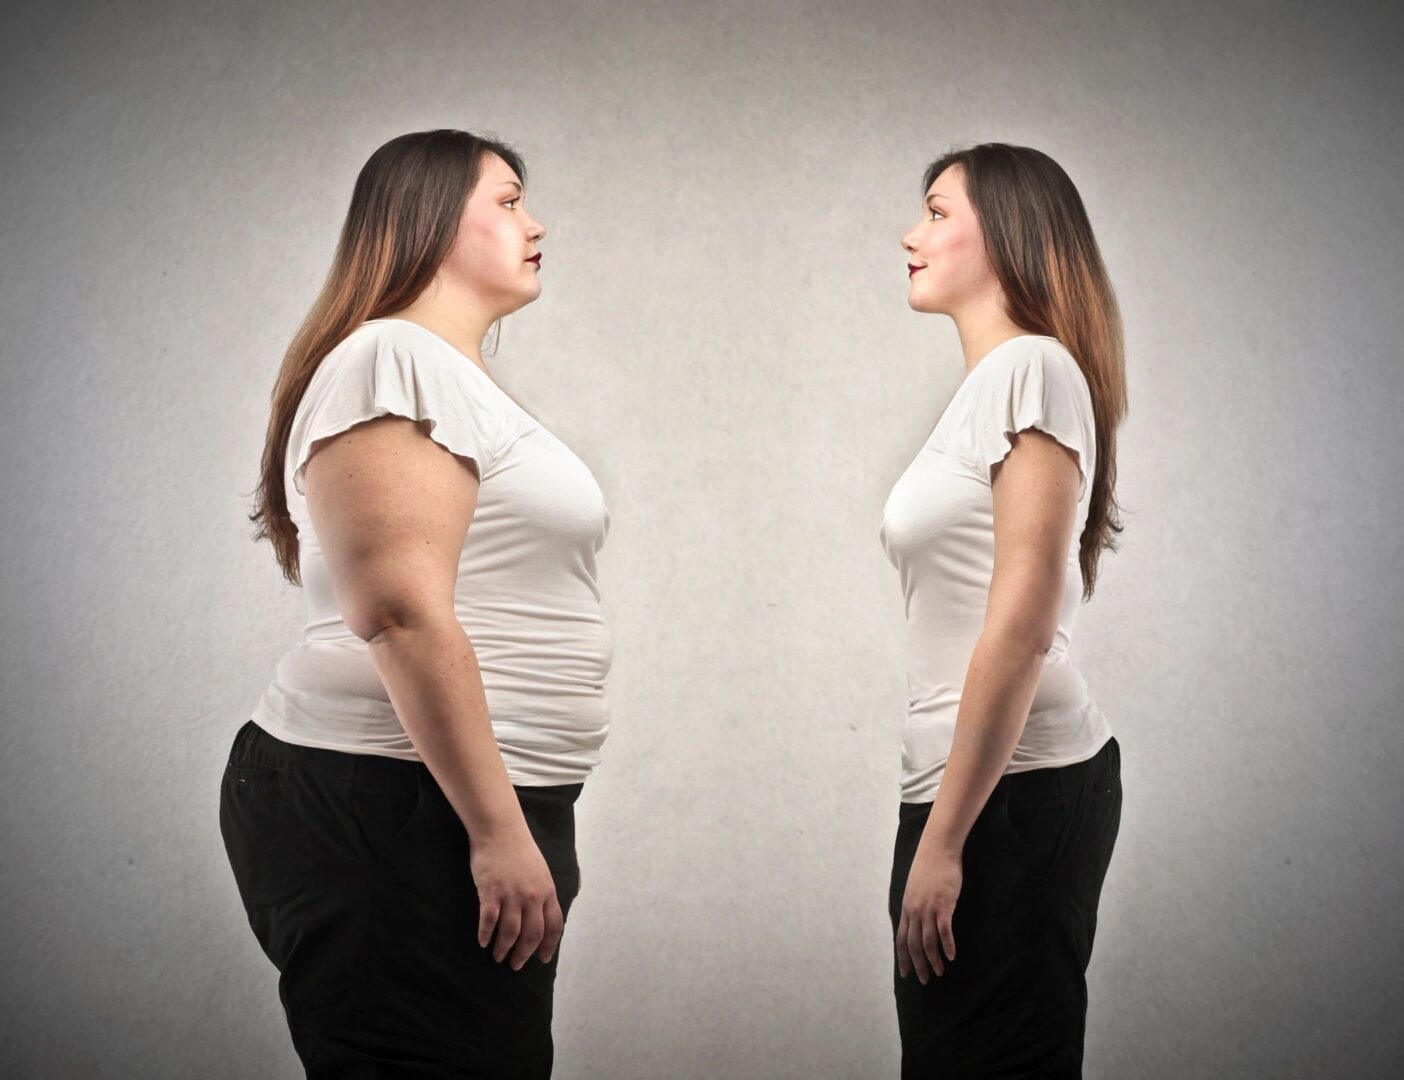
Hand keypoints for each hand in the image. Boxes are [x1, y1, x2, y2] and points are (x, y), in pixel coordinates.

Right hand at [469, 828, 563, 969]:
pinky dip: (486, 935)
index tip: (543, 959)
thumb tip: (543, 915)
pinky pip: (488, 921)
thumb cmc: (519, 849)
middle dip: (524, 954)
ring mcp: (511, 894)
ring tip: (499, 956)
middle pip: (532, 934)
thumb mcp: (541, 871)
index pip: (553, 926)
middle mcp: (532, 896)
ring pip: (510, 932)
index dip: (549, 945)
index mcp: (547, 891)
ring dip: (504, 948)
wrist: (500, 830)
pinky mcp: (490, 892)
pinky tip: (483, 942)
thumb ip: (543, 893)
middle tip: (517, 965)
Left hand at [896, 842, 961, 983]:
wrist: (937, 849)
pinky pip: (944, 931)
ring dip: (934, 960)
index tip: (905, 974)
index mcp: (907, 907)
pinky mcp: (944, 905)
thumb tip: (915, 917)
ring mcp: (929, 908)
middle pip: (913, 945)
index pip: (901, 939)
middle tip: (925, 980)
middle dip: (918, 965)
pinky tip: (952, 956)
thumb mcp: (915, 887)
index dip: (903, 958)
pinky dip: (947, 946)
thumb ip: (914, 904)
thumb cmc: (929, 867)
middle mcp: (915, 911)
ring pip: (928, 942)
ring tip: (940, 972)